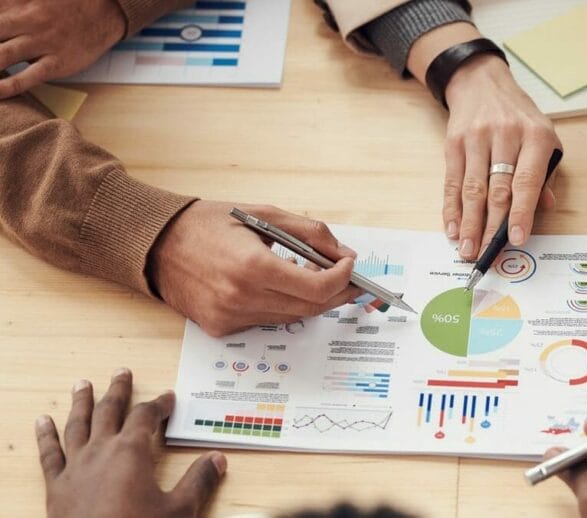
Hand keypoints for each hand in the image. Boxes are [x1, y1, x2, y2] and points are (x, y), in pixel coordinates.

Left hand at [0, 0, 125, 97]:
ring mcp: (42, 43)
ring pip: (1, 57)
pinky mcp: (58, 63)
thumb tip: (0, 14)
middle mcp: (26, 21)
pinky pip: (28, 77)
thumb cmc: (64, 3)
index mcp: (16, 4)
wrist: (105, 10)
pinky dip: (8, 86)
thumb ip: (8, 4)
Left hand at [35, 368, 226, 517]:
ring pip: (78, 425)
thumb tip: (217, 460)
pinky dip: (46, 436)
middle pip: (110, 411)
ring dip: (82, 402)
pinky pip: (50, 454)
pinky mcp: (56, 487)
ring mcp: (75, 468)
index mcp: (131, 452)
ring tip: (82, 384)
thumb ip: (198, 481)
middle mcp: (101, 452)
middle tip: (122, 373)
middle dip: (118, 390)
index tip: (168, 398)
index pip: (147, 416)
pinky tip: (42, 422)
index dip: (159, 404)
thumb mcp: (179, 510)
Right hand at [149, 201, 363, 336]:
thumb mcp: (264, 213)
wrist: (156, 243)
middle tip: (348, 278)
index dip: (342, 279)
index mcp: (253, 266)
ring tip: (315, 277)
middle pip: (310, 308)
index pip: (317, 288)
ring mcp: (230, 318)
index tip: (350, 265)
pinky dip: (282, 306)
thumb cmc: (208, 223)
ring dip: (310, 300)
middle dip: (337, 293)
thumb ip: (309, 233)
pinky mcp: (221, 328)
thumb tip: (343, 254)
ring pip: (291, 318)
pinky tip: (280, 287)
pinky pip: (266, 322)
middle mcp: (241, 298)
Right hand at [443, 55, 561, 258]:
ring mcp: (477, 138)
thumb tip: (545, 209)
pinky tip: (453, 227)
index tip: (517, 239)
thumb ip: (546, 175)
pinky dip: (452, 208)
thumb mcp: (545, 138)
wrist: (483, 84)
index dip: (522, 212)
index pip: (527, 181)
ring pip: (472, 189)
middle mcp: (506, 135)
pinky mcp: (454, 143)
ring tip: (467, 248)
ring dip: (469, 223)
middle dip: (491, 227)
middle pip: (497, 190)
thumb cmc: (520, 118)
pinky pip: (452, 181)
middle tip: (487, 254)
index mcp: (535, 136)